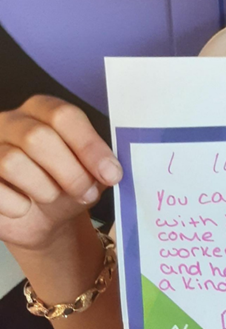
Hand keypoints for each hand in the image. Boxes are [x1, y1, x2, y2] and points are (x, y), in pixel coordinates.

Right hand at [0, 95, 122, 251]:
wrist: (42, 219)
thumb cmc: (68, 186)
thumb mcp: (92, 171)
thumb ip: (101, 164)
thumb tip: (111, 170)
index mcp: (43, 110)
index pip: (64, 115)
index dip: (90, 147)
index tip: (111, 174)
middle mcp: (11, 122)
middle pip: (37, 137)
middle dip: (70, 172)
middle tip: (86, 193)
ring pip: (12, 162)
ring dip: (44, 189)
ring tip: (53, 197)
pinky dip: (18, 206)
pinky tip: (25, 207)